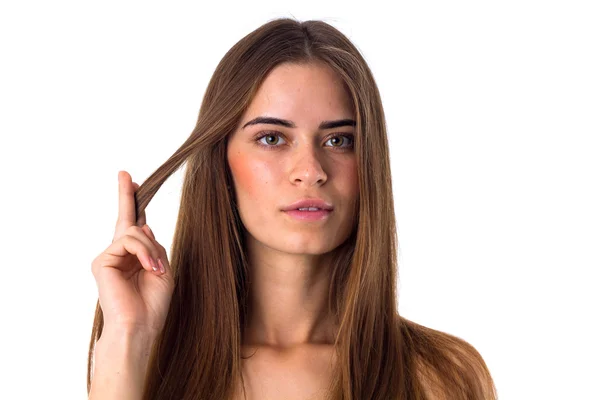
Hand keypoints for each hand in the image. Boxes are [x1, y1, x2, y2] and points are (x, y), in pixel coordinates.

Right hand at [91, 171, 173, 336]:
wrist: (139, 327)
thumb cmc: (152, 305)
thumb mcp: (162, 269)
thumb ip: (153, 246)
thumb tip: (143, 225)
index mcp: (135, 257)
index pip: (135, 226)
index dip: (135, 205)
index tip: (133, 184)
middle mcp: (120, 254)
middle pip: (125, 219)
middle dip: (127, 196)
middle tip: (125, 174)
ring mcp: (109, 257)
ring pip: (134, 232)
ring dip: (150, 249)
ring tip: (156, 270)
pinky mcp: (102, 261)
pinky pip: (128, 242)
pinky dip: (143, 252)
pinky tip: (150, 268)